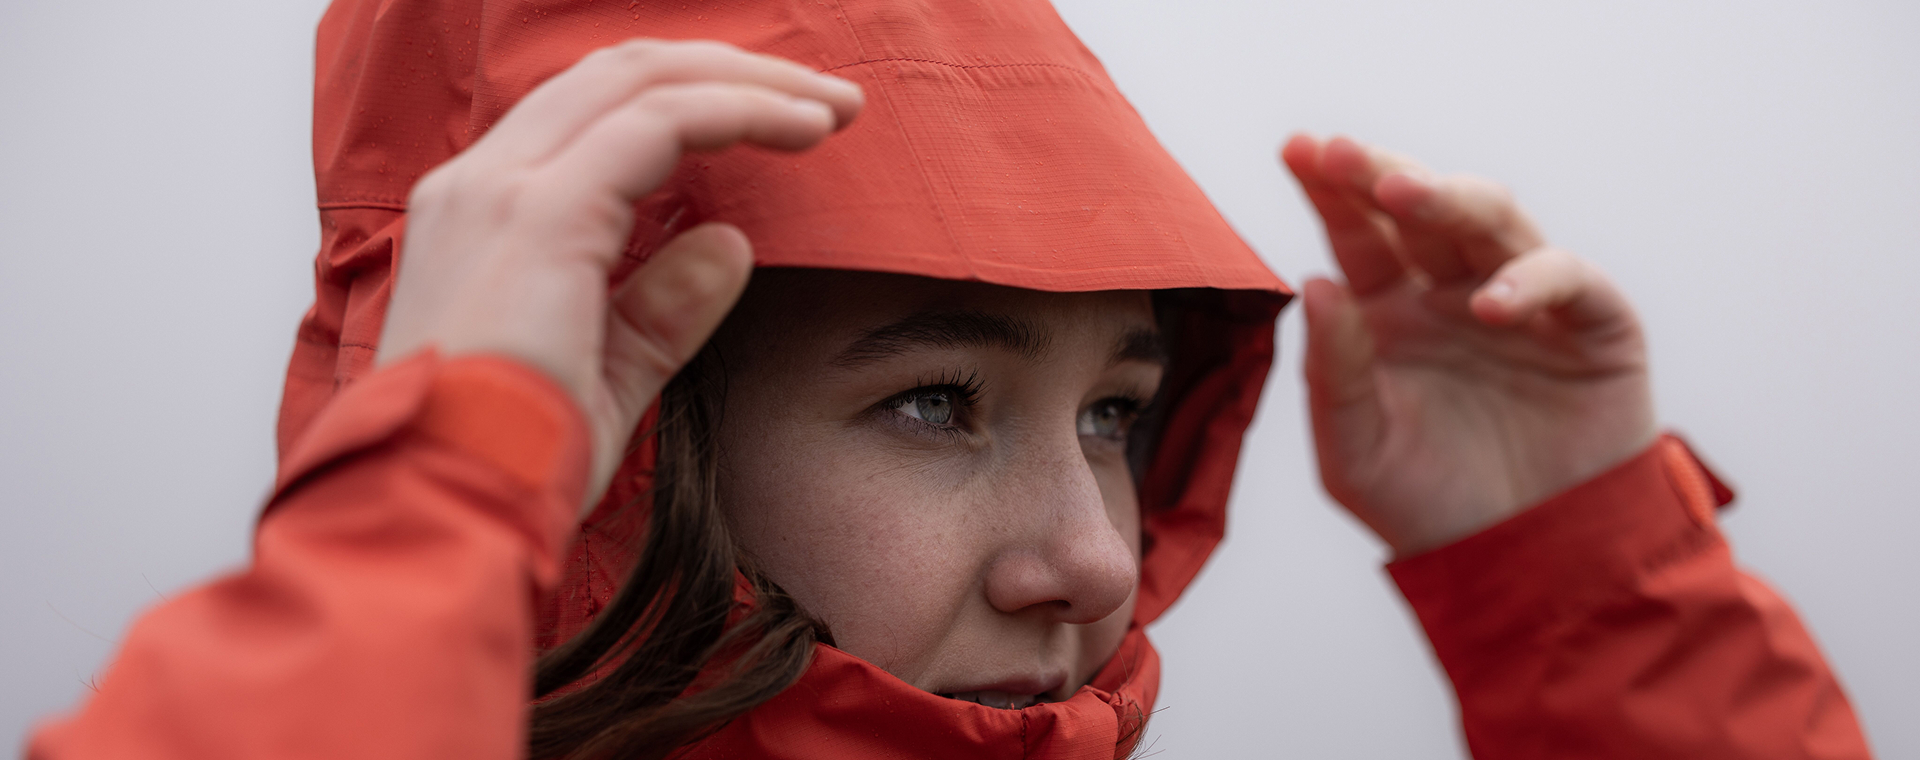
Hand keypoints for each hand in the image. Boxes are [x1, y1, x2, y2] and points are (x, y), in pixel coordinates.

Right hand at [376, 39, 864, 508]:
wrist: (443, 509)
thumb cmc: (511, 464)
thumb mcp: (604, 376)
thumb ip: (659, 308)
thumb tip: (730, 245)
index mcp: (481, 215)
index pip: (595, 114)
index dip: (694, 100)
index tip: (786, 123)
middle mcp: (480, 184)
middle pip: (621, 75)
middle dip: (732, 70)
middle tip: (827, 96)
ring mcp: (502, 190)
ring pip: (644, 81)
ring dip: (750, 82)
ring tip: (834, 106)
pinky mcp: (540, 214)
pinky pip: (662, 124)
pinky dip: (741, 111)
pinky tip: (804, 128)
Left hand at [1282, 134, 1656, 556]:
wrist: (1522, 567)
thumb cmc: (1429, 507)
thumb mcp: (1356, 451)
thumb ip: (1332, 371)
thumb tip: (1312, 282)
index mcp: (1389, 312)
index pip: (1357, 235)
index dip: (1331, 189)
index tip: (1299, 150)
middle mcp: (1453, 293)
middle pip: (1420, 210)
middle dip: (1381, 174)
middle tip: (1341, 153)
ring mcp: (1525, 301)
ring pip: (1492, 221)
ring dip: (1447, 199)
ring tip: (1401, 193)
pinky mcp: (1593, 326)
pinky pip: (1566, 278)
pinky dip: (1532, 278)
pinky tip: (1489, 304)